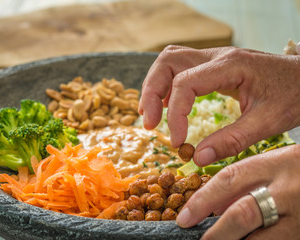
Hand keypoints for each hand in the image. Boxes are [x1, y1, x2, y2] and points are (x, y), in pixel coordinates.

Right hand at [139, 45, 299, 165]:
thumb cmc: (295, 94)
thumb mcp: (268, 121)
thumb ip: (232, 140)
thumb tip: (197, 158)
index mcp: (230, 66)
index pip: (185, 84)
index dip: (175, 115)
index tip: (177, 142)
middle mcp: (217, 56)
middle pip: (168, 62)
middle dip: (152, 93)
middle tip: (150, 124)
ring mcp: (214, 58)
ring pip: (170, 61)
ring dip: (155, 87)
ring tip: (152, 115)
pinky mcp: (213, 66)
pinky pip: (181, 69)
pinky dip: (167, 86)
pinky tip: (167, 106)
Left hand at [176, 144, 299, 239]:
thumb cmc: (298, 170)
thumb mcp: (272, 165)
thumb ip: (243, 183)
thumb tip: (211, 208)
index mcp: (273, 164)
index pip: (229, 180)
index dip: (202, 200)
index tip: (184, 218)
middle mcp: (287, 190)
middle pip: (244, 213)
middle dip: (218, 233)